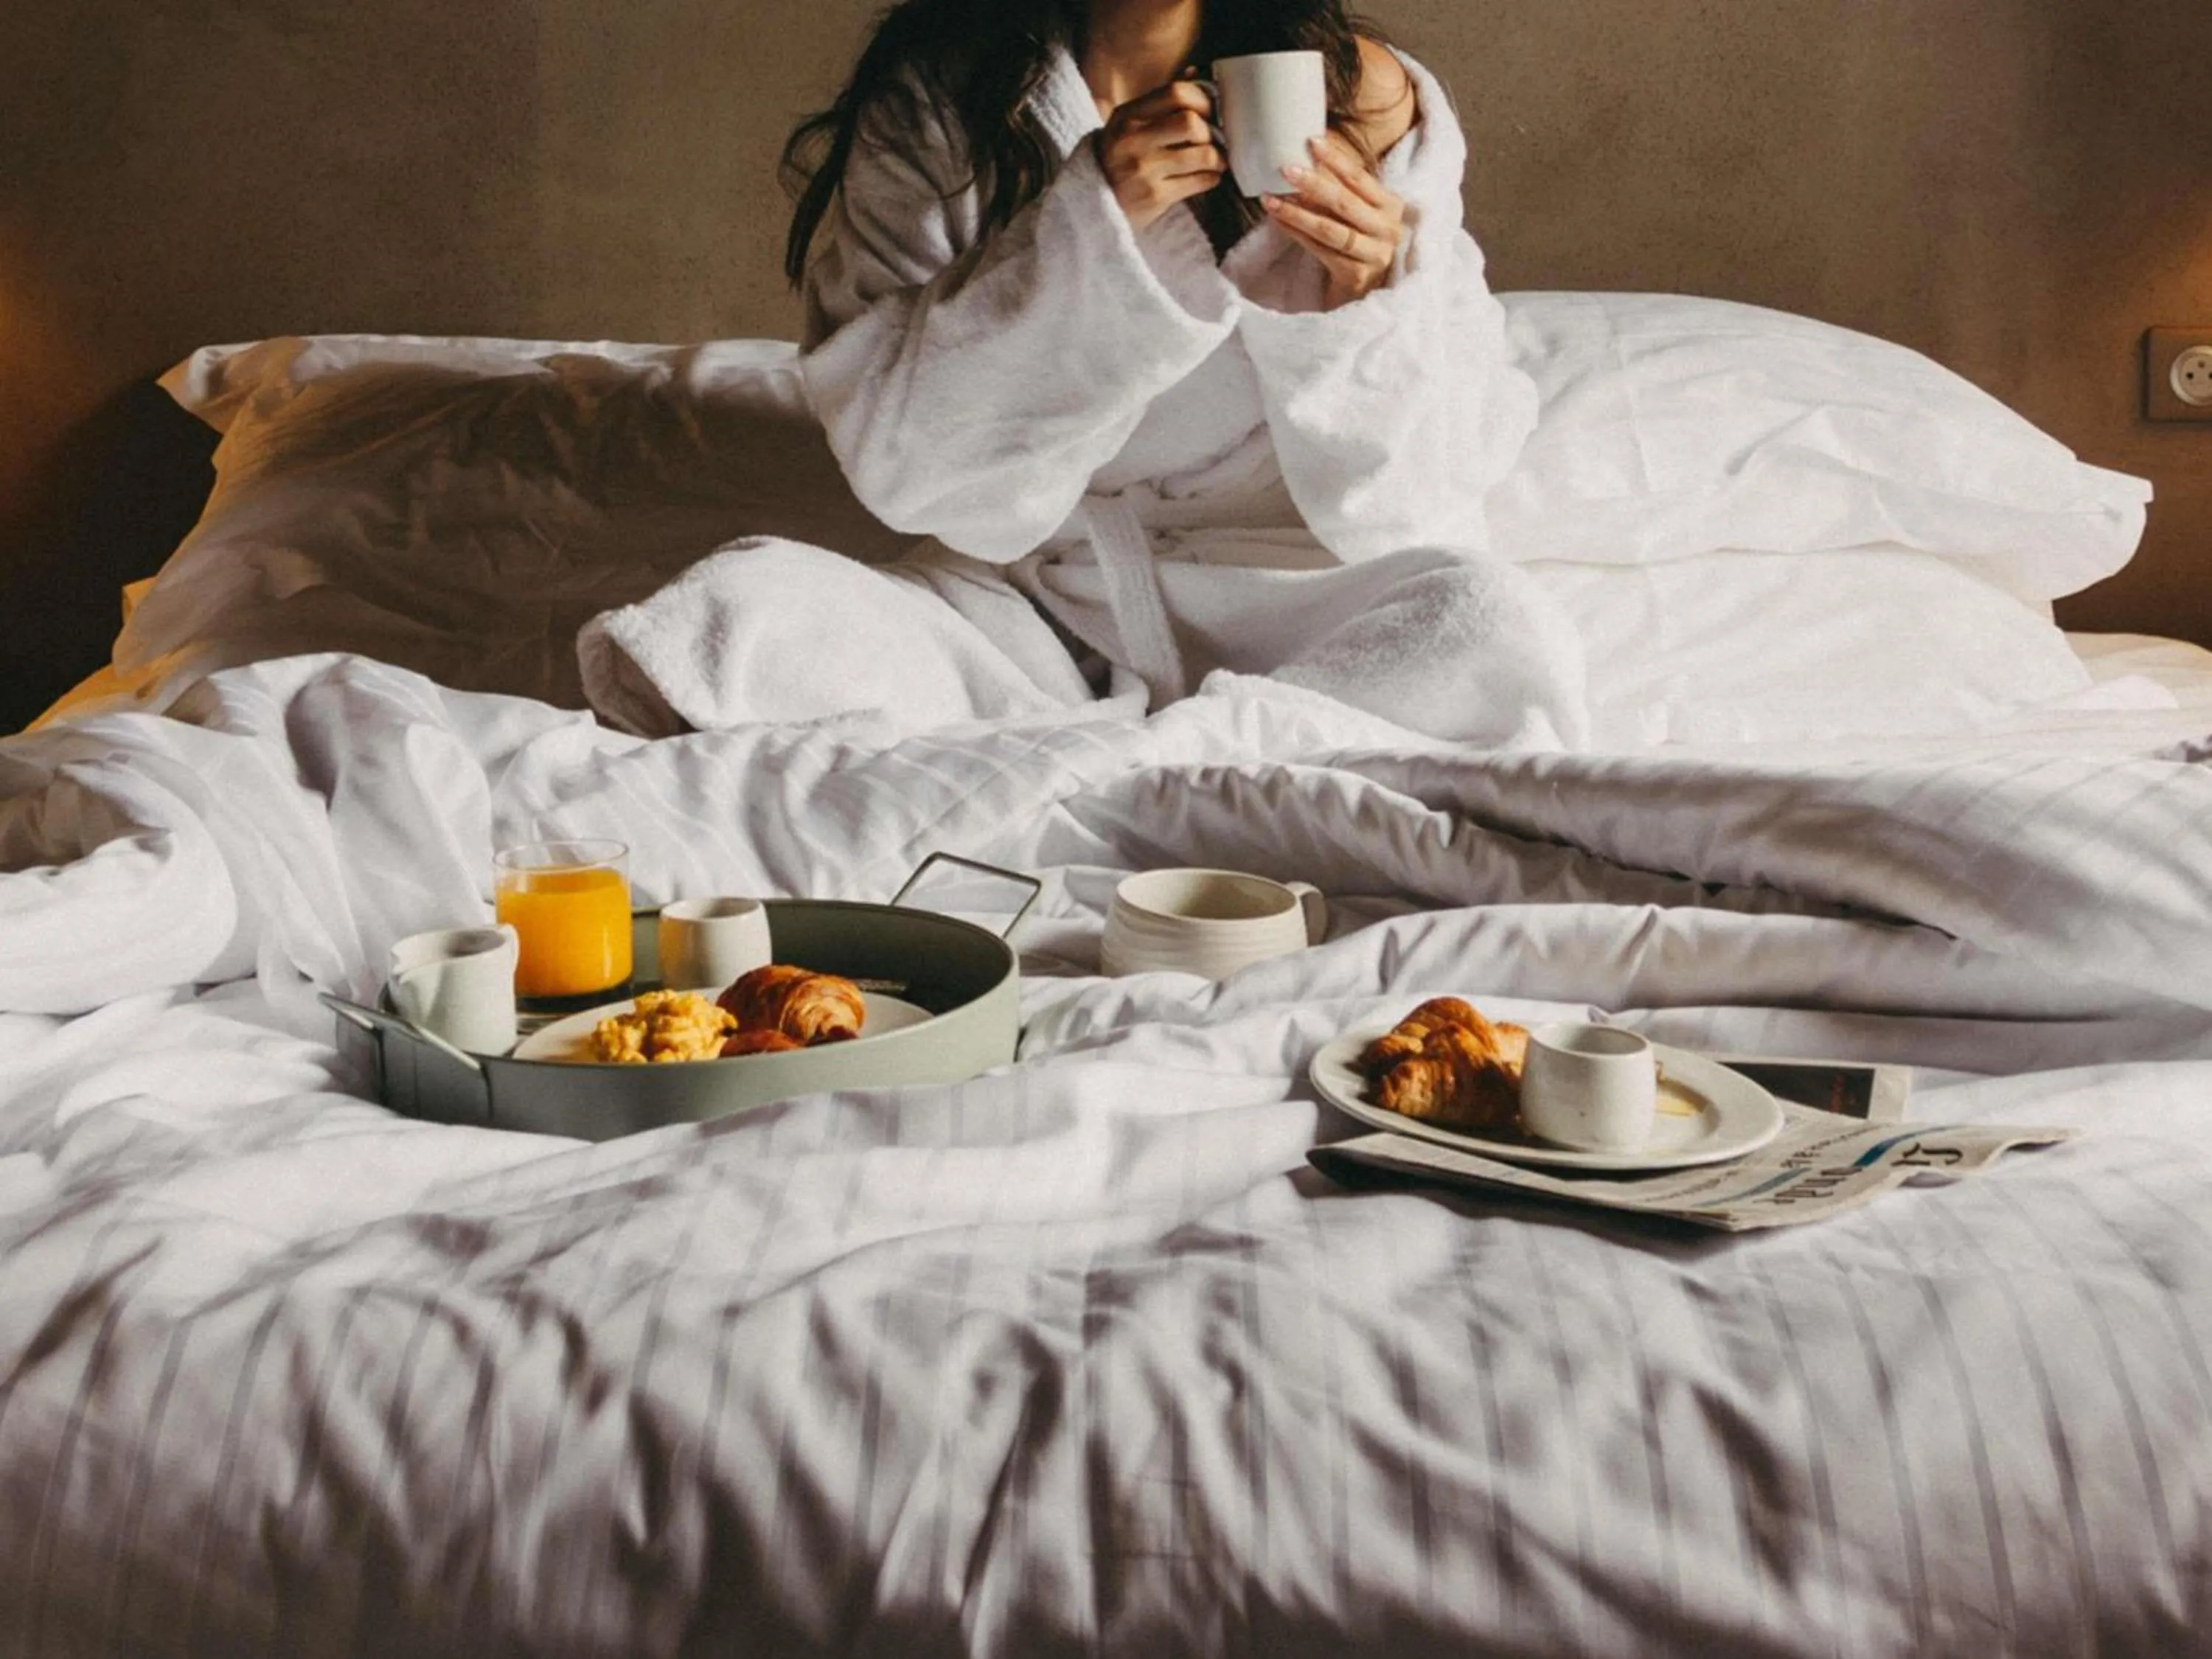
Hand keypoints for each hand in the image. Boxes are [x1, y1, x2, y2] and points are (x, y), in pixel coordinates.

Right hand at [1095, 79, 1224, 231]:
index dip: (1202, 100)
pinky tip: (1206, 177)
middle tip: (1213, 139)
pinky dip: (1211, 178)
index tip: (1209, 111)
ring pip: (1201, 155)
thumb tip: (1197, 73)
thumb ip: (1161, 101)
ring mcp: (1143, 170)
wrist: (1090, 205)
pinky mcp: (1154, 197)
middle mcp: (1132, 140)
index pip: (1176, 93)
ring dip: (1217, 158)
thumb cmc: (1119, 160)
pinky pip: (1199, 182)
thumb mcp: (1129, 125)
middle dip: (1211, 130)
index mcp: (1127, 116)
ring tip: (1215, 160)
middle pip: (1191, 122)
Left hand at [1262, 132, 1406, 308]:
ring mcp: (1375, 255)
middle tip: (1285, 169)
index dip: (1336, 159)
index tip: (1311, 141)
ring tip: (1271, 199)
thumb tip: (1308, 155)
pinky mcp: (1357, 276)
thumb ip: (1341, 189)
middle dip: (1313, 184)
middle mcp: (1388, 230)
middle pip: (1344, 203)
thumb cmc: (1358, 245)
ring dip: (1297, 212)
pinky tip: (1278, 221)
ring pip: (1329, 229)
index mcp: (1391, 206)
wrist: (1364, 293)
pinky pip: (1320, 251)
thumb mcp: (1356, 214)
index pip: (1360, 178)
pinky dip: (1296, 235)